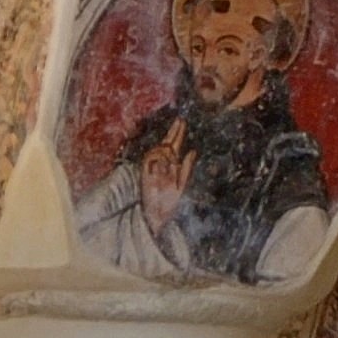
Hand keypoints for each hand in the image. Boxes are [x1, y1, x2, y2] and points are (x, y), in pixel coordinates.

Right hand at [139, 130, 193, 244]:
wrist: (157, 217)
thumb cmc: (169, 203)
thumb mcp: (181, 184)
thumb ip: (186, 168)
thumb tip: (193, 151)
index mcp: (170, 166)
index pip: (173, 146)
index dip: (176, 133)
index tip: (181, 121)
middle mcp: (160, 165)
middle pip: (166, 144)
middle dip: (173, 132)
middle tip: (180, 120)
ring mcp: (152, 169)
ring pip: (159, 150)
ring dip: (167, 150)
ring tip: (171, 157)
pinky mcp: (144, 175)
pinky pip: (150, 159)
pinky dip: (158, 157)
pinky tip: (164, 159)